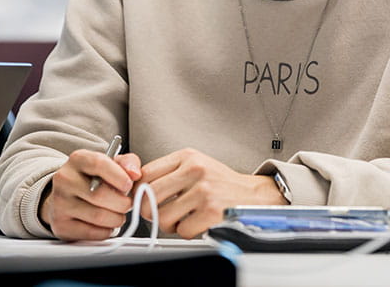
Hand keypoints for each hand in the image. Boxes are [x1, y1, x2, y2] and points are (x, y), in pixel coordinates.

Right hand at [39, 149, 141, 240]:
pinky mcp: (60, 225)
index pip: (99, 164)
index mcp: (78, 159)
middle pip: (101, 195)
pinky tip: (106, 224)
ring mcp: (60, 203)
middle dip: (122, 202)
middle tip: (127, 203)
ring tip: (118, 214)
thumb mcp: (112, 163)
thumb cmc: (95, 179)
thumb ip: (128, 163)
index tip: (129, 185)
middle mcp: (65, 179)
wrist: (69, 196)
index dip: (119, 176)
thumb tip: (135, 174)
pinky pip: (92, 233)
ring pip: (98, 217)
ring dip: (117, 219)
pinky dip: (106, 231)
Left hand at [138, 148, 285, 238]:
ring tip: (182, 218)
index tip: (141, 199)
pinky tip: (197, 223)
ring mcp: (204, 190)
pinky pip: (183, 230)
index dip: (138, 191)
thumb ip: (168, 173)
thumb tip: (136, 190)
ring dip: (169, 224)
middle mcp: (195, 170)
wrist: (253, 195)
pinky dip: (187, 231)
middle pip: (149, 196)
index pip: (146, 173)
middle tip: (160, 214)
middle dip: (150, 211)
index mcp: (187, 157)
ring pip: (163, 216)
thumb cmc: (220, 183)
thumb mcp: (195, 166)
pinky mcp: (211, 211)